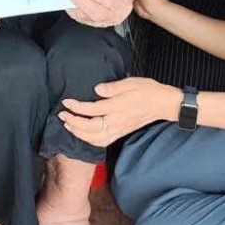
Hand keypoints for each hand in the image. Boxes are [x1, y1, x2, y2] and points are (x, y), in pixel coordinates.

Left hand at [59, 77, 180, 145]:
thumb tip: (96, 89)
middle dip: (73, 122)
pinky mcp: (121, 133)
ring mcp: (119, 129)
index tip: (66, 102)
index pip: (92, 109)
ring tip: (68, 125)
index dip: (77, 107)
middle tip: (62, 115)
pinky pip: (102, 142)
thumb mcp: (132, 82)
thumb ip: (113, 87)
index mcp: (118, 107)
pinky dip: (90, 140)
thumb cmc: (147, 90)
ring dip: (79, 133)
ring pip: (95, 138)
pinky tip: (83, 135)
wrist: (163, 104)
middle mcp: (117, 121)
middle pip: (90, 127)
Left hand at [66, 0, 132, 27]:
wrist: (120, 2)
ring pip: (87, 18)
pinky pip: (81, 20)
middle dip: (81, 1)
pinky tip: (68, 3)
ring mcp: (103, 23)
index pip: (108, 0)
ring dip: (75, 6)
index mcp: (122, 4)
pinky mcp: (94, 25)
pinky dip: (73, 12)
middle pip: (96, 13)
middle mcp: (114, 17)